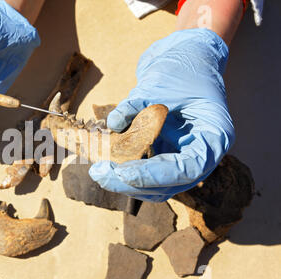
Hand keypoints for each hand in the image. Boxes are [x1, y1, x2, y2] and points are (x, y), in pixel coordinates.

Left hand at [89, 29, 234, 201]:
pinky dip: (125, 172)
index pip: (188, 168)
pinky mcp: (164, 156)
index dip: (155, 175)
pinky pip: (145, 174)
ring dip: (125, 183)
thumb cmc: (181, 68)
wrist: (184, 59)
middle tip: (99, 173)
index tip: (124, 173)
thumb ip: (137, 104)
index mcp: (213, 137)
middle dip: (132, 183)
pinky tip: (104, 163)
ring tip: (98, 170)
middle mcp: (200, 154)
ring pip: (155, 187)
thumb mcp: (160, 82)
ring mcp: (182, 158)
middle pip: (169, 185)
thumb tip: (113, 123)